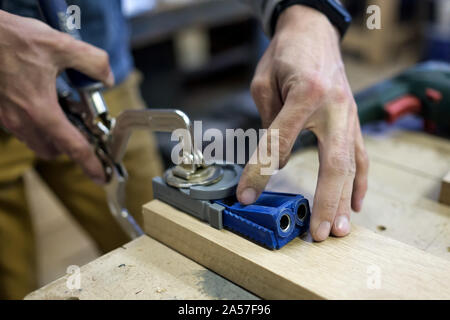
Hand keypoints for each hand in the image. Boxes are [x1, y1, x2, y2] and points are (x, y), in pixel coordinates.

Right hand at [0, 10, 113, 183]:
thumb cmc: (13, 39)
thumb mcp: (62, 45)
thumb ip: (93, 62)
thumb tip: (106, 78)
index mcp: (40, 110)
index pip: (72, 146)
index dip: (90, 164)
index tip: (100, 176)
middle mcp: (21, 120)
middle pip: (53, 151)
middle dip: (69, 147)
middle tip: (81, 129)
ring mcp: (7, 118)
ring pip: (35, 142)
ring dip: (52, 136)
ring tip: (62, 112)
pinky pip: (21, 129)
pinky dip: (36, 125)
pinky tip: (42, 101)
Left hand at [236, 5, 368, 240]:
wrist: (314, 32)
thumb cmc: (285, 54)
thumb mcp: (263, 82)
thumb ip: (268, 122)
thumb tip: (271, 159)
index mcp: (305, 94)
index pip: (279, 143)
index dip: (260, 172)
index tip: (246, 196)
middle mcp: (333, 108)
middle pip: (331, 164)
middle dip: (324, 202)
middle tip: (316, 233)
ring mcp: (348, 115)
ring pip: (350, 165)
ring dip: (344, 200)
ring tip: (338, 230)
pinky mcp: (352, 120)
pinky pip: (361, 156)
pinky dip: (359, 182)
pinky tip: (355, 203)